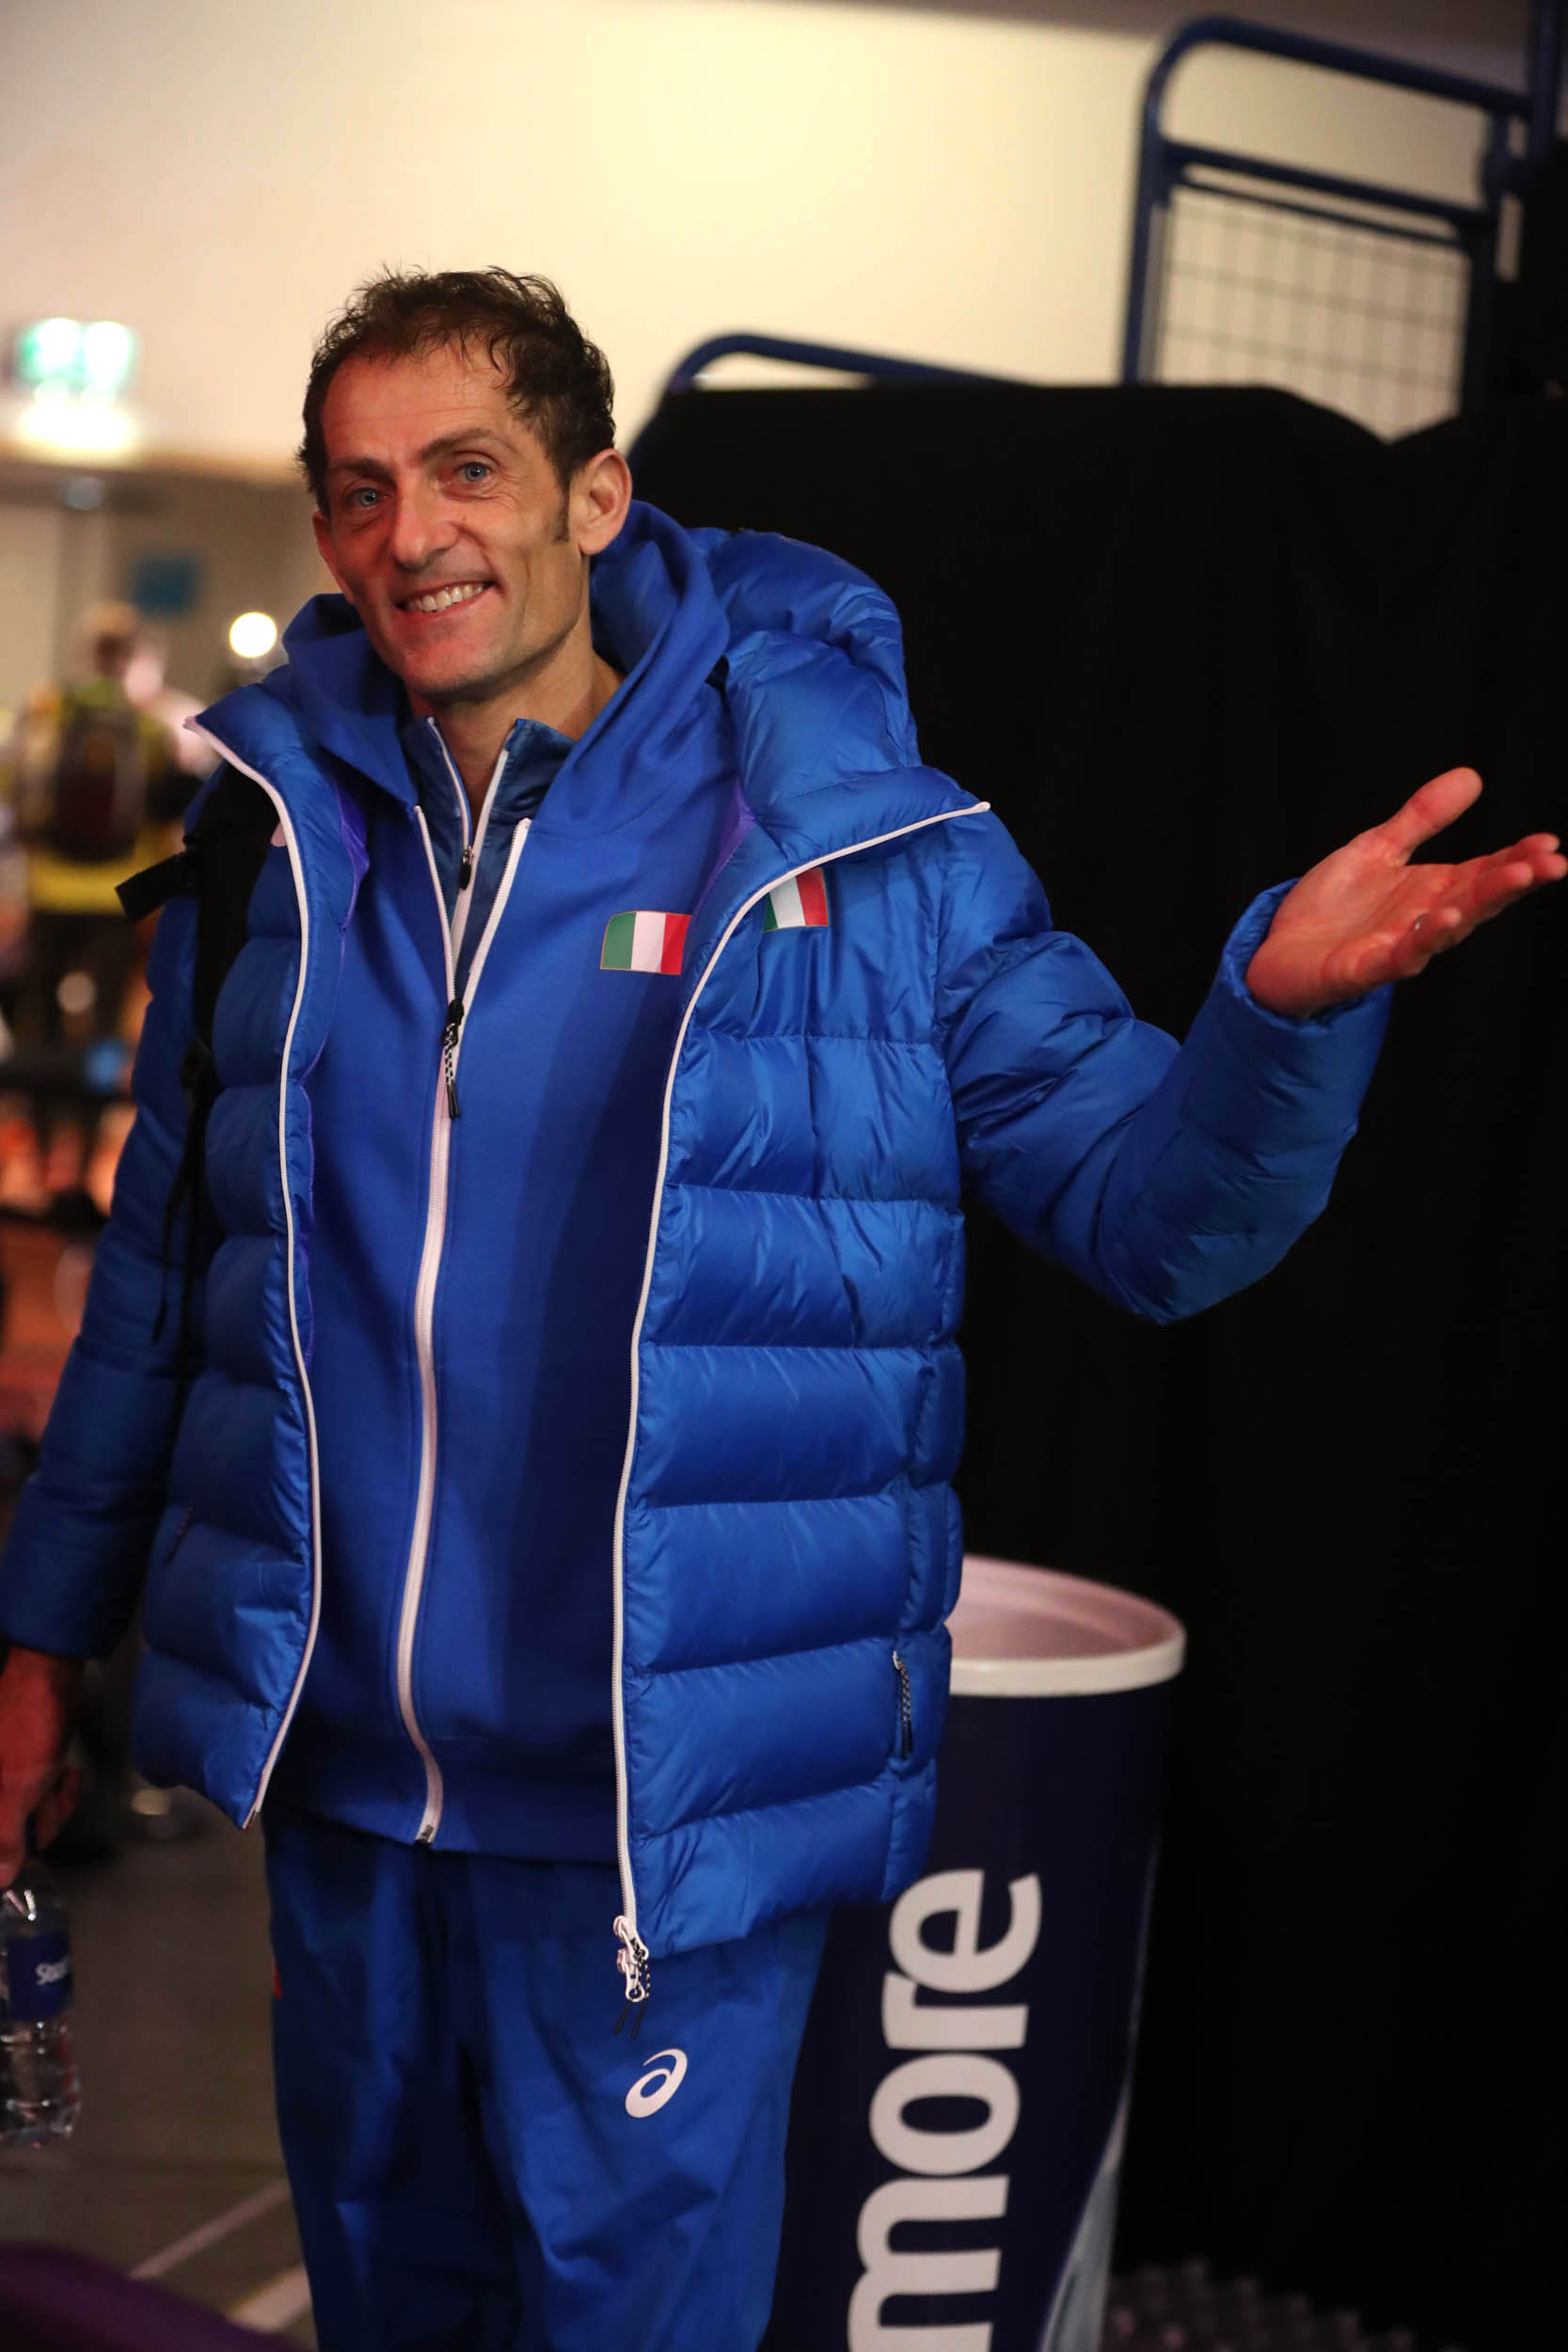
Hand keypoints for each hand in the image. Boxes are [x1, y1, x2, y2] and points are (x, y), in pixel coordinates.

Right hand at [0, 1646, 84, 1885]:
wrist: (51, 1679)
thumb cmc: (25, 1729)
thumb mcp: (15, 1791)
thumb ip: (4, 1839)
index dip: (10, 1849)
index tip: (28, 1848)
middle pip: (11, 1836)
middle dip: (38, 1823)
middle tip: (46, 1800)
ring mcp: (5, 1782)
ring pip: (30, 1819)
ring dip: (53, 1805)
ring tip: (59, 1779)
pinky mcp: (26, 1772)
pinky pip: (42, 1799)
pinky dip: (57, 1791)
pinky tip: (66, 1772)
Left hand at [1245, 769, 1565, 1019]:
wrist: (1278, 952)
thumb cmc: (1331, 908)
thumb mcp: (1378, 848)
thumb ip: (1422, 817)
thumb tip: (1472, 776)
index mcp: (1431, 891)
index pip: (1484, 872)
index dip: (1518, 859)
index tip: (1550, 843)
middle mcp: (1422, 920)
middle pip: (1477, 899)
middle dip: (1513, 881)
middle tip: (1552, 863)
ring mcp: (1396, 946)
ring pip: (1446, 929)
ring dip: (1477, 906)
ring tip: (1509, 881)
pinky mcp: (1363, 968)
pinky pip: (1398, 956)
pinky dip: (1421, 940)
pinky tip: (1442, 917)